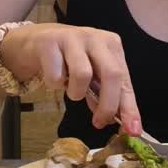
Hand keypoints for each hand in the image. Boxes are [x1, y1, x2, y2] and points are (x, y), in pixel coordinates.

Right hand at [0, 22, 141, 134]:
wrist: (34, 42)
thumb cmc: (67, 60)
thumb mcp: (91, 75)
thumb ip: (104, 95)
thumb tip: (115, 120)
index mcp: (111, 45)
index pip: (125, 80)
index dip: (129, 107)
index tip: (132, 130)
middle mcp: (96, 38)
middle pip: (112, 74)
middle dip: (108, 104)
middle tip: (99, 122)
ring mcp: (73, 37)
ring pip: (83, 74)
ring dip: (76, 92)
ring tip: (69, 89)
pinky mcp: (50, 42)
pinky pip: (56, 75)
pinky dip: (54, 84)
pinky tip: (53, 76)